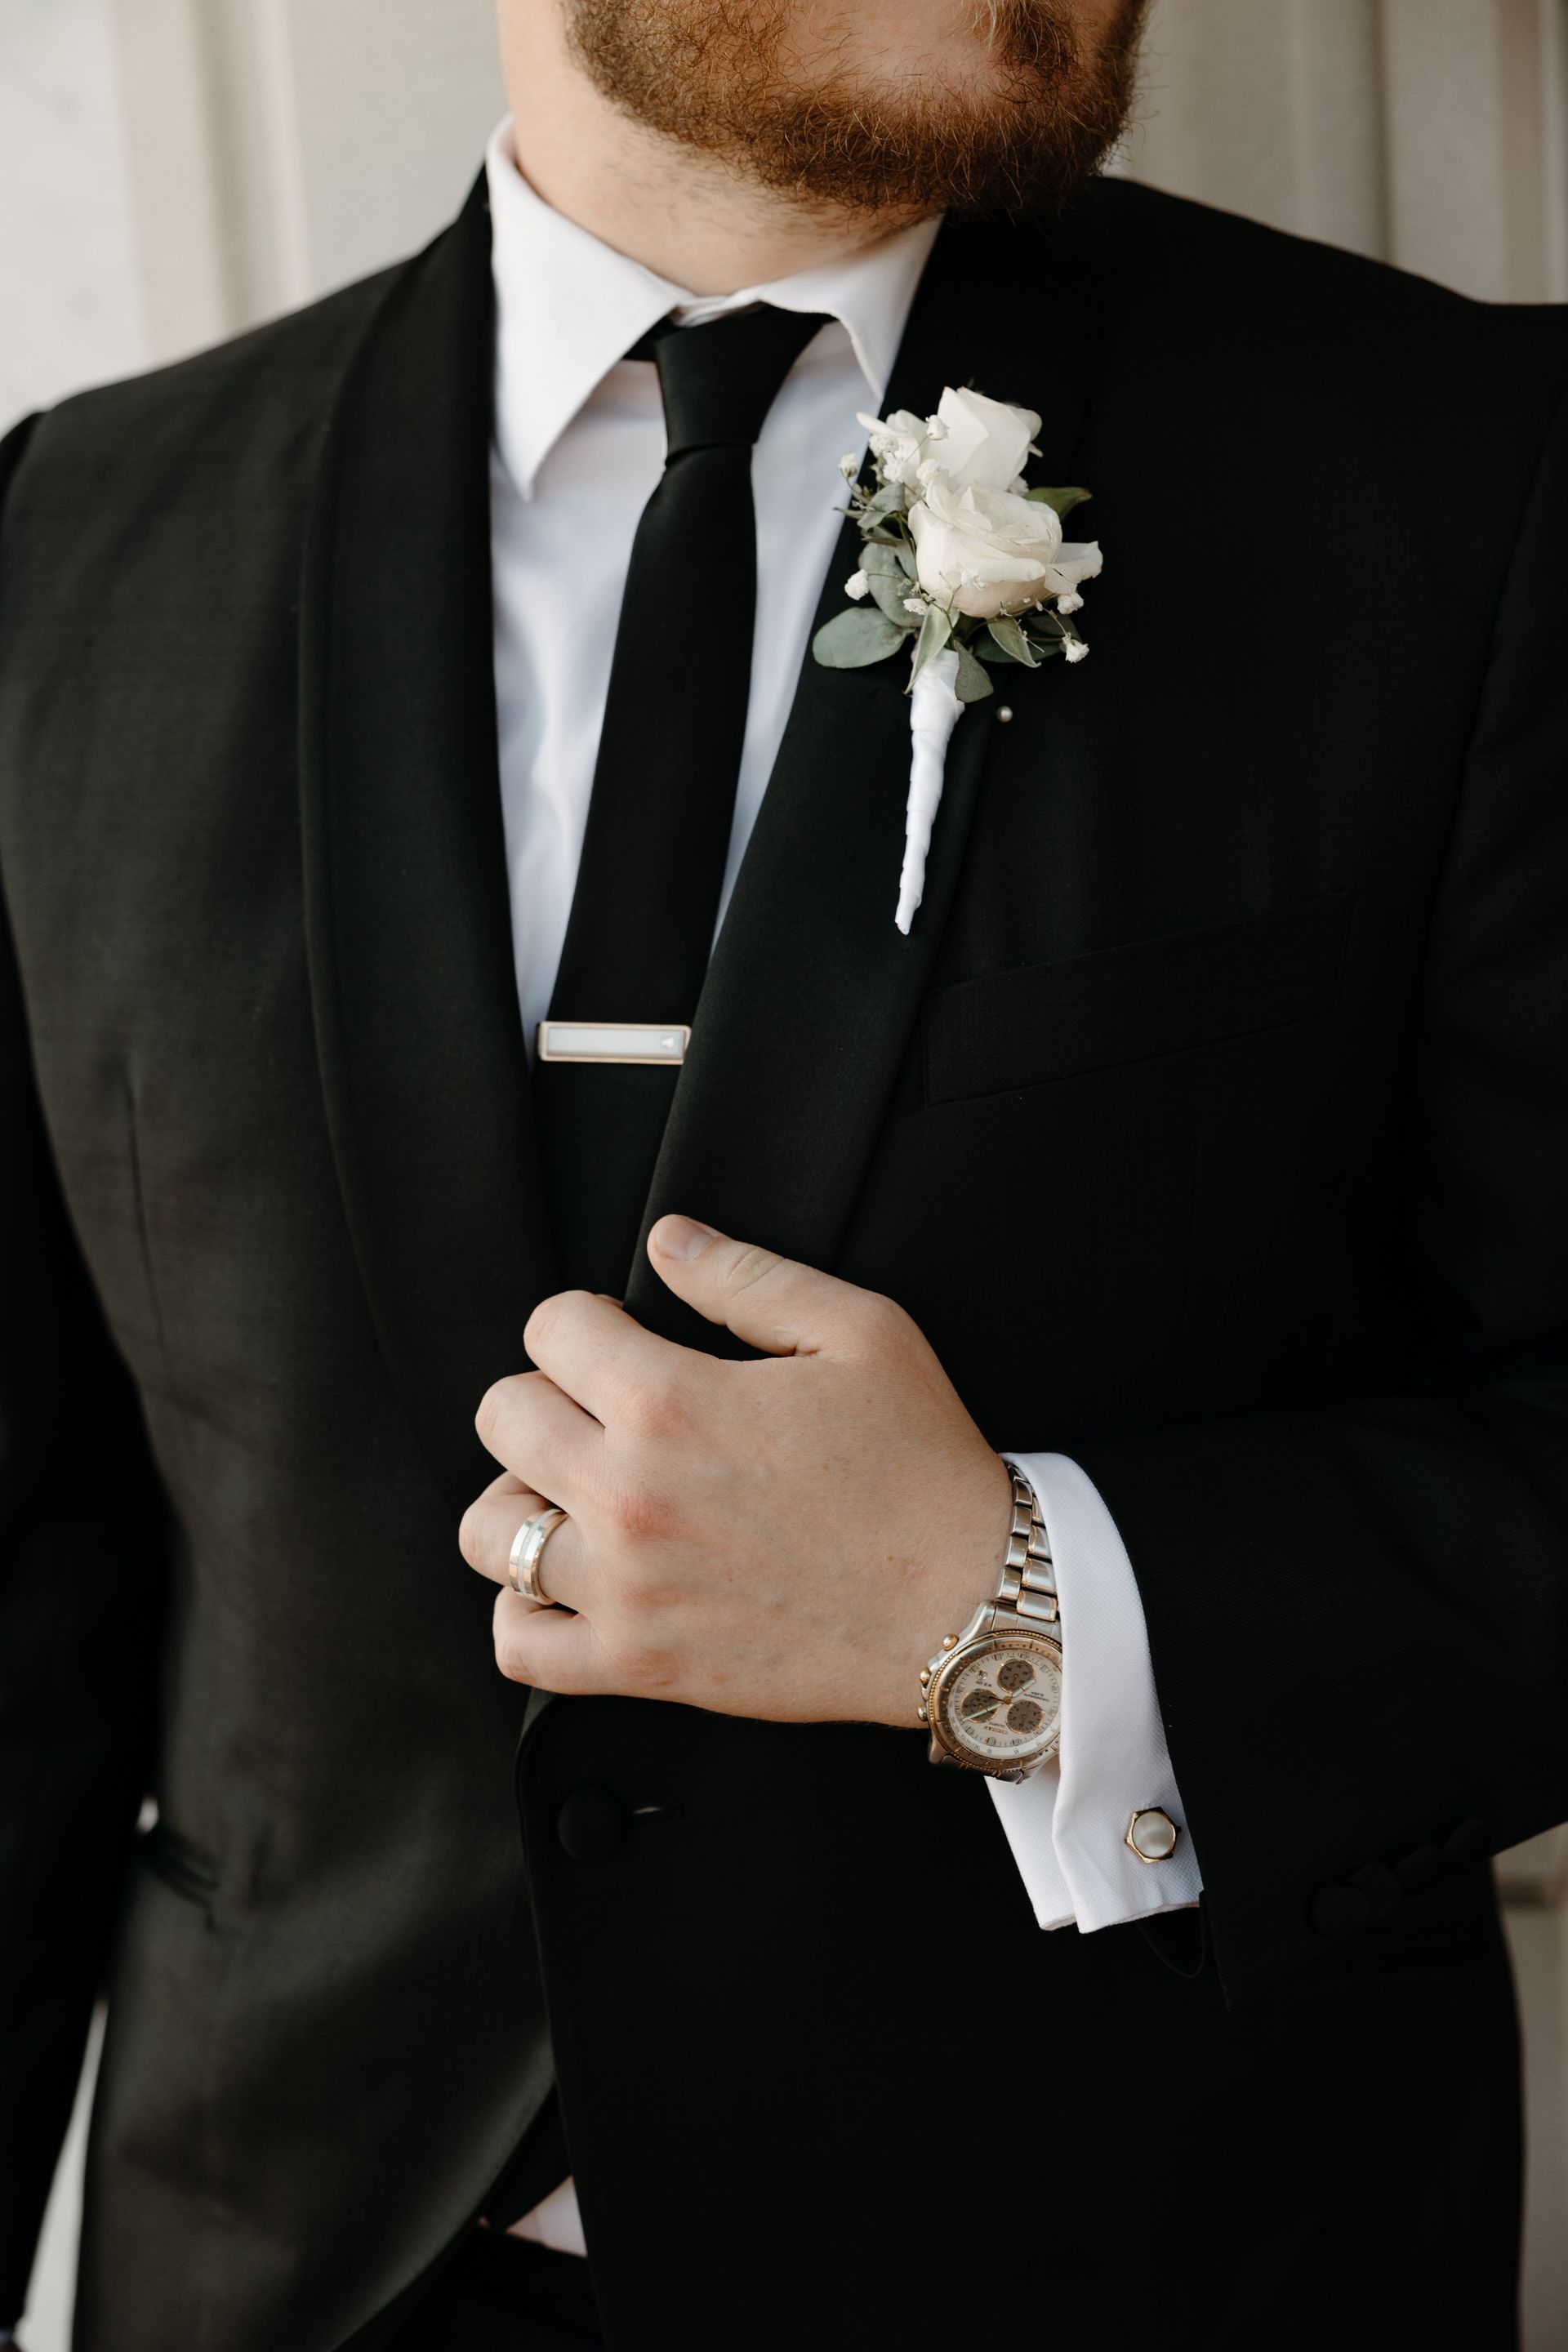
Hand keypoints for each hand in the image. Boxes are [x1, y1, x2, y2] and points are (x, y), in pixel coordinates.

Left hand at [459, 1216, 1012, 1728]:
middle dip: (549, 1394)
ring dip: (522, 1498)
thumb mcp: (861, 1333)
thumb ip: (748, 1277)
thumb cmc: (923, 1469)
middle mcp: (630, 1494)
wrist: (968, 1605)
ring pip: (488, 1530)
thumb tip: (668, 1240)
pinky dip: (523, 1612)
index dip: (588, 1319)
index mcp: (673, 1402)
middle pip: (503, 1415)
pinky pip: (519, 1645)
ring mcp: (626, 1588)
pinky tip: (567, 1582)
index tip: (623, 1337)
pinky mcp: (640, 1664)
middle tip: (607, 1410)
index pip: (551, 1328)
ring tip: (576, 1492)